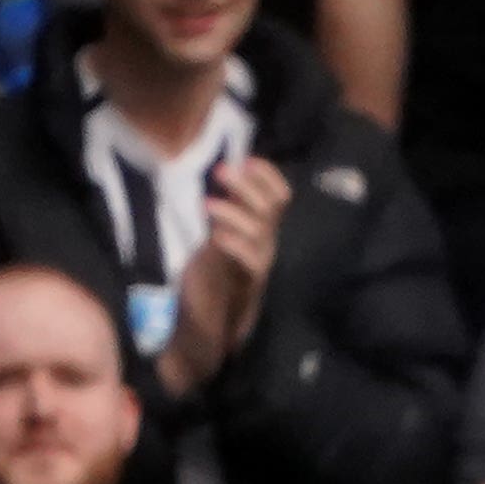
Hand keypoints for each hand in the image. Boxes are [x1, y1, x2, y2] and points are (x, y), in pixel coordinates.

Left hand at [159, 153, 289, 394]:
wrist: (204, 324)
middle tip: (221, 172)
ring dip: (235, 212)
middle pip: (273, 207)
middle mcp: (267, 244)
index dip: (267, 175)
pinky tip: (215, 236)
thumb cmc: (207, 277)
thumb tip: (220, 173)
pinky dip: (234, 243)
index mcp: (262, 229)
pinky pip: (250, 260)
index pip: (281, 196)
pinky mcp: (246, 283)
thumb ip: (224, 210)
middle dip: (249, 185)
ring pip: (261, 230)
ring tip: (207, 205)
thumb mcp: (214, 234)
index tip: (246, 159)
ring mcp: (259, 264)